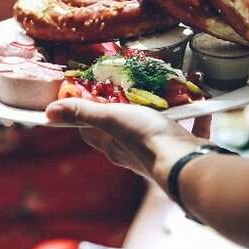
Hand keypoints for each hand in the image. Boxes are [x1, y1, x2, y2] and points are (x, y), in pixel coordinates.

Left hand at [45, 98, 210, 182]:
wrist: (187, 163)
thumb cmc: (146, 140)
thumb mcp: (112, 119)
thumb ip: (83, 112)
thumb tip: (49, 112)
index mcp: (114, 145)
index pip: (91, 131)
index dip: (86, 113)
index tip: (87, 92)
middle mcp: (134, 151)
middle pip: (124, 128)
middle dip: (125, 108)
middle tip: (128, 85)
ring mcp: (161, 150)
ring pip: (158, 127)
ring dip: (161, 110)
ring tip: (163, 89)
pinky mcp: (185, 148)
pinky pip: (189, 129)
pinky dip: (194, 116)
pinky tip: (199, 102)